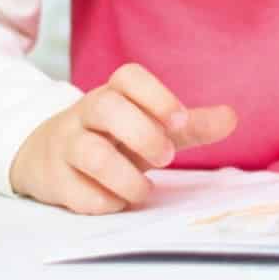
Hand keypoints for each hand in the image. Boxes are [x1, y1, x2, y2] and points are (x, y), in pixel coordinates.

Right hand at [9, 63, 236, 214]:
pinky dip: (103, 201)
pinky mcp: (51, 179)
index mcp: (113, 94)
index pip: (129, 77)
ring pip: (89, 153)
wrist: (46, 157)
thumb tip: (232, 118)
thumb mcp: (151, 128)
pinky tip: (117, 201)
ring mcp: (64, 145)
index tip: (180, 120)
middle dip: (143, 134)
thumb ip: (190, 124)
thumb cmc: (113, 139)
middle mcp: (84, 113)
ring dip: (125, 177)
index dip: (157, 95)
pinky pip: (76, 191)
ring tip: (145, 190)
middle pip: (106, 108)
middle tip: (166, 157)